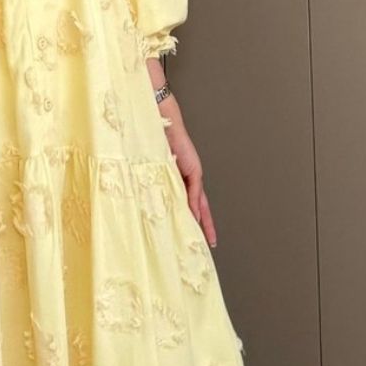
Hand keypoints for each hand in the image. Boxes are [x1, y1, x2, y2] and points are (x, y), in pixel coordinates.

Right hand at [161, 103, 216, 247]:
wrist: (162, 123)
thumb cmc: (155, 142)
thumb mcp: (155, 170)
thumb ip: (158, 185)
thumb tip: (156, 203)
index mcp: (181, 179)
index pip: (191, 203)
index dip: (195, 219)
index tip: (198, 234)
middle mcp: (190, 179)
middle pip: (201, 207)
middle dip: (206, 225)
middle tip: (211, 242)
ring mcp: (193, 174)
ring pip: (201, 202)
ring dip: (203, 220)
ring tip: (206, 236)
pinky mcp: (193, 169)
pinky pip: (194, 191)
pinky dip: (194, 205)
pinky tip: (195, 217)